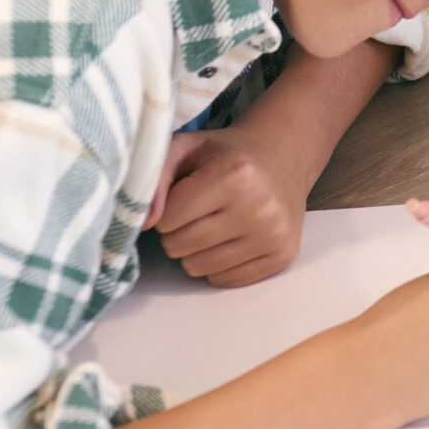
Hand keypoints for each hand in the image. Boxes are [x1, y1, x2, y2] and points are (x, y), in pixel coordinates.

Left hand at [146, 125, 313, 286]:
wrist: (283, 158)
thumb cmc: (226, 156)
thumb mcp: (185, 148)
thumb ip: (155, 177)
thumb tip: (145, 222)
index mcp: (235, 175)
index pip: (166, 221)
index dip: (167, 210)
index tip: (183, 196)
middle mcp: (259, 206)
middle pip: (180, 246)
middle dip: (178, 232)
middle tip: (197, 213)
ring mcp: (275, 234)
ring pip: (199, 268)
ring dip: (196, 251)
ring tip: (213, 226)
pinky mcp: (283, 255)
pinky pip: (225, 280)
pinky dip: (219, 265)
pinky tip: (231, 240)